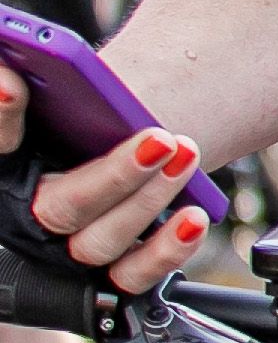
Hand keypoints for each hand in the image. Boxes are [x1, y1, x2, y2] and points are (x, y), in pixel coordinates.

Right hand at [0, 60, 210, 295]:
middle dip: (113, 174)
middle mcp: (29, 214)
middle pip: (58, 206)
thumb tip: (16, 66)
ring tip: (185, 154)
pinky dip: (166, 250)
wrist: (117, 150)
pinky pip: (133, 275)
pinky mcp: (110, 272)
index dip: (0, 114)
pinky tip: (194, 216)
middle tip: (159, 137)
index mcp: (10, 166)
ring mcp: (68, 247)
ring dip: (148, 200)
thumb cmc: (82, 121)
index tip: (13, 84)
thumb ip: (39, 72)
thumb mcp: (62, 92)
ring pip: (99, 241)